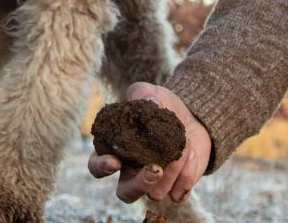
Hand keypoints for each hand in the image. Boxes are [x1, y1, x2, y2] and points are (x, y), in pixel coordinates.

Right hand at [87, 82, 210, 204]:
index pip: (97, 166)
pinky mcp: (175, 189)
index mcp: (116, 149)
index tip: (115, 161)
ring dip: (172, 170)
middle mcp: (131, 172)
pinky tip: (191, 152)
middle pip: (125, 193)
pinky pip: (178, 195)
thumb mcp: (150, 92)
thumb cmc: (160, 105)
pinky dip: (186, 176)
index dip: (101, 167)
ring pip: (155, 193)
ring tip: (184, 144)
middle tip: (155, 169)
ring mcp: (153, 184)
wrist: (190, 116)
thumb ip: (142, 94)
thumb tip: (153, 103)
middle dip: (139, 185)